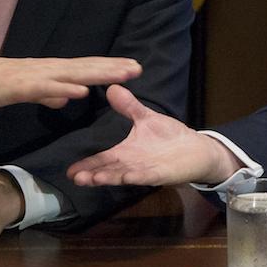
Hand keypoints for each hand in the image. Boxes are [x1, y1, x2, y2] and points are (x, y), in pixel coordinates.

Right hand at [0, 56, 140, 108]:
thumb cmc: (1, 83)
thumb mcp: (31, 91)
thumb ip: (49, 94)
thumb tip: (66, 99)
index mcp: (53, 70)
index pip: (87, 68)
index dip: (110, 68)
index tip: (133, 68)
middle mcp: (50, 69)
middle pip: (87, 68)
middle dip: (113, 68)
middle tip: (138, 68)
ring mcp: (38, 76)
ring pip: (73, 74)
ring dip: (98, 74)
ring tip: (121, 74)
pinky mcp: (23, 86)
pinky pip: (47, 88)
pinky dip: (65, 89)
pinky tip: (82, 91)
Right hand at [66, 85, 241, 186]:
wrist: (196, 148)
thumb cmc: (170, 136)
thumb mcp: (146, 118)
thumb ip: (129, 106)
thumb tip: (112, 87)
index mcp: (127, 152)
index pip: (103, 159)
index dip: (87, 164)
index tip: (70, 170)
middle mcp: (133, 164)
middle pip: (109, 170)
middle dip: (92, 174)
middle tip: (75, 177)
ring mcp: (147, 170)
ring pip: (124, 175)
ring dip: (109, 177)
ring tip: (93, 179)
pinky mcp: (162, 173)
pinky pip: (148, 176)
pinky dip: (137, 176)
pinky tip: (126, 176)